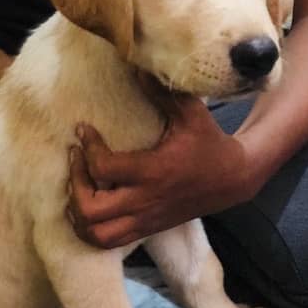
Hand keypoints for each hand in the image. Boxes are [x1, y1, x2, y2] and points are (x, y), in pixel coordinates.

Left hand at [67, 79, 256, 247]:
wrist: (232, 180)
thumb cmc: (208, 143)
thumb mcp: (191, 113)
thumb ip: (162, 91)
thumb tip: (136, 66)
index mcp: (154, 171)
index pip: (104, 168)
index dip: (87, 148)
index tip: (83, 130)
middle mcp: (145, 200)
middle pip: (92, 210)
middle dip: (75, 185)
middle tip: (77, 161)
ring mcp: (144, 219)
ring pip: (96, 234)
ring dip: (78, 212)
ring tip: (77, 186)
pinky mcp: (145, 229)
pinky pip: (107, 241)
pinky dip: (89, 228)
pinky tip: (87, 205)